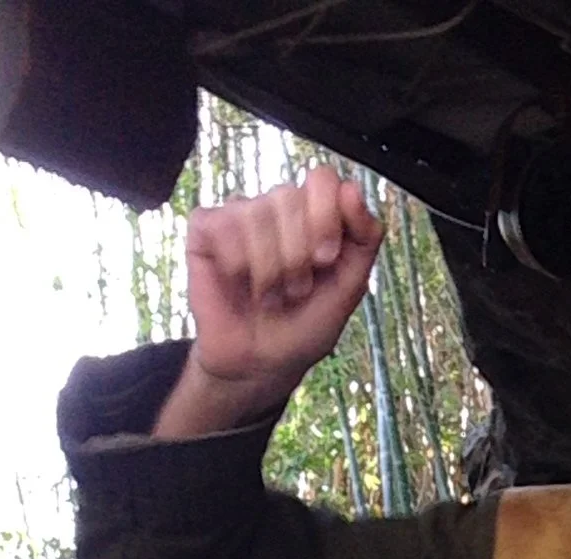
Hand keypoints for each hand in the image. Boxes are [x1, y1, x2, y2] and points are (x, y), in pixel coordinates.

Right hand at [154, 166, 382, 438]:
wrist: (259, 365)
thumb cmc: (303, 328)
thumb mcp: (349, 288)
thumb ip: (364, 239)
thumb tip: (352, 189)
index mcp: (316, 214)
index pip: (322, 180)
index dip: (325, 217)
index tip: (326, 259)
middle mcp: (278, 207)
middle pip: (288, 196)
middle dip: (296, 255)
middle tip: (296, 290)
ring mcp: (241, 214)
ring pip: (255, 213)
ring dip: (268, 269)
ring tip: (269, 295)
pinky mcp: (206, 228)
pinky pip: (221, 225)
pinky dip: (236, 265)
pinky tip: (238, 283)